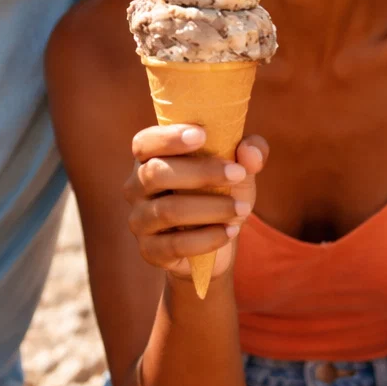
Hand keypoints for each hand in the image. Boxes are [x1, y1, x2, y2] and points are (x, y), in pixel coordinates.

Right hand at [124, 124, 267, 286]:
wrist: (214, 241)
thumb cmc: (220, 192)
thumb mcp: (240, 168)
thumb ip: (251, 152)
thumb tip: (250, 153)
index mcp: (149, 158)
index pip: (144, 142)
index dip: (169, 137)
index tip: (203, 134)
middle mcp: (136, 187)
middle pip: (156, 173)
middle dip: (201, 172)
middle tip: (238, 173)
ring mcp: (139, 221)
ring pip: (168, 210)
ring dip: (211, 208)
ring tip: (244, 208)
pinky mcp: (150, 251)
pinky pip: (176, 245)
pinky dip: (208, 238)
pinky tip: (232, 230)